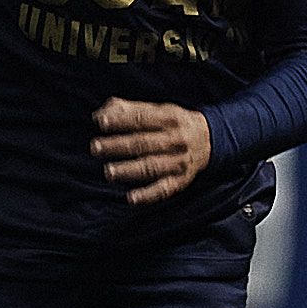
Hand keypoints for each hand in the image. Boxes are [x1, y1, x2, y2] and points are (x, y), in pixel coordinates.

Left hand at [92, 99, 212, 203]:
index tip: (100, 122)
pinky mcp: (180, 180)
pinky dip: (148, 195)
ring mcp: (179, 162)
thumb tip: (101, 113)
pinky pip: (164, 189)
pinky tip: (131, 198)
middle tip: (96, 147)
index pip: (142, 119)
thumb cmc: (175, 123)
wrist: (210, 140)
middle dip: (118, 145)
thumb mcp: (159, 109)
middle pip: (144, 143)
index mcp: (170, 118)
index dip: (121, 120)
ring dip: (129, 170)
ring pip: (152, 166)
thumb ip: (129, 109)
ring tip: (108, 171)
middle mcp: (176, 140)